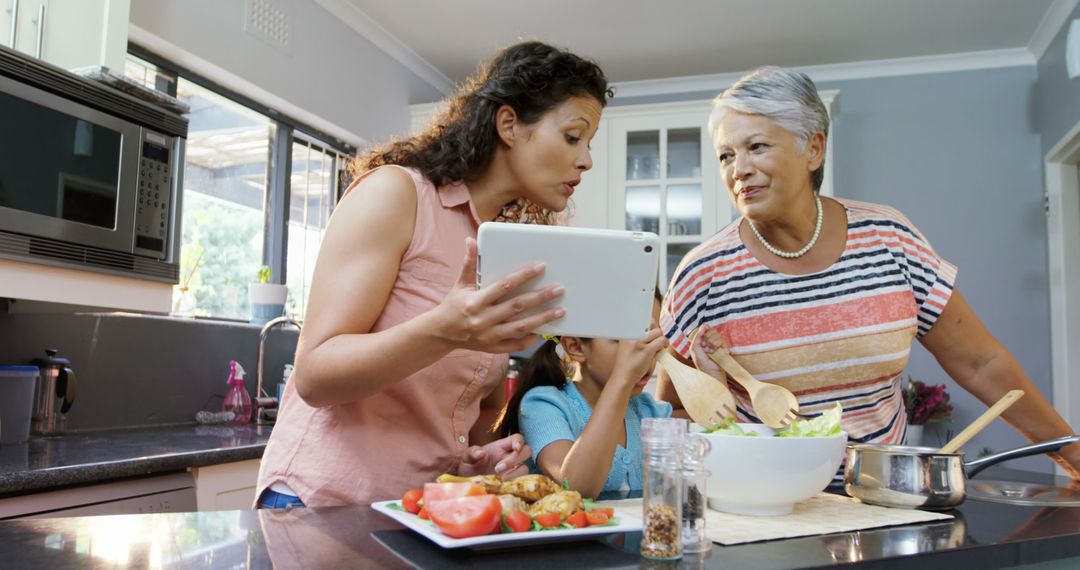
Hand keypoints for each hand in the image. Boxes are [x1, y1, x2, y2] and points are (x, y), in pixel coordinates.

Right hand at [432, 238, 565, 353]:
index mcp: (476, 301)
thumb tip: (471, 241)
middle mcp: (483, 319)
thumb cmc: (454, 305)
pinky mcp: (492, 348)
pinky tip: (543, 331)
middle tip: (558, 289)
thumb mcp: (460, 284)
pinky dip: (529, 338)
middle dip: (540, 297)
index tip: (540, 267)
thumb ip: (468, 263)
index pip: (504, 286)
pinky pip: (515, 345)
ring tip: (560, 310)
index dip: (523, 276)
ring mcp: (489, 336)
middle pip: (517, 307)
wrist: (442, 333)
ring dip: (542, 319)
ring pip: (521, 327)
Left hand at [456, 434, 531, 478]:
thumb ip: (472, 453)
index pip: (517, 438)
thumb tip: (481, 453)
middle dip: (515, 459)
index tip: (516, 449)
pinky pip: (521, 481)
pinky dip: (515, 483)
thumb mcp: (466, 457)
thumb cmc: (468, 465)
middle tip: (498, 469)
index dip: (520, 442)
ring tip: (500, 480)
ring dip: (515, 473)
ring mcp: (511, 469)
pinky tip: (504, 486)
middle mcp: (509, 456)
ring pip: (525, 467)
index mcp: (501, 446)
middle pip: (526, 451)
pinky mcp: (511, 482)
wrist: (465, 480)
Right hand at [609, 328, 667, 389]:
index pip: (642, 318)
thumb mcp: (628, 344)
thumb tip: (655, 327)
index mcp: (626, 331)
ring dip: (662, 339)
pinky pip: (661, 341)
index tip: (651, 333)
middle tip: (656, 340)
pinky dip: (664, 344)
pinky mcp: (646, 350)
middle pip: (651, 323)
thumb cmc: (627, 362)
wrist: (622, 376)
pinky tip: (661, 349)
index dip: (650, 325)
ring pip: (658, 332)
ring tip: (659, 346)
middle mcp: (631, 334)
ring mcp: (638, 342)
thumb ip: (638, 335)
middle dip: (656, 332)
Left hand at [689, 324, 725, 379]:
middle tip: (705, 347)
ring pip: (717, 335)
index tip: (702, 340)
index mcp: (702, 340)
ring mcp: (718, 344)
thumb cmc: (701, 363)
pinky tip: (716, 352)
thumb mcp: (694, 349)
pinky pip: (722, 340)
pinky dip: (718, 346)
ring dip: (712, 343)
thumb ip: (697, 337)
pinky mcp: (724, 348)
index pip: (705, 328)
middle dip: (707, 339)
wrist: (712, 373)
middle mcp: (710, 341)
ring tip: (710, 352)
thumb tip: (704, 325)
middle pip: (711, 330)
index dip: (704, 331)